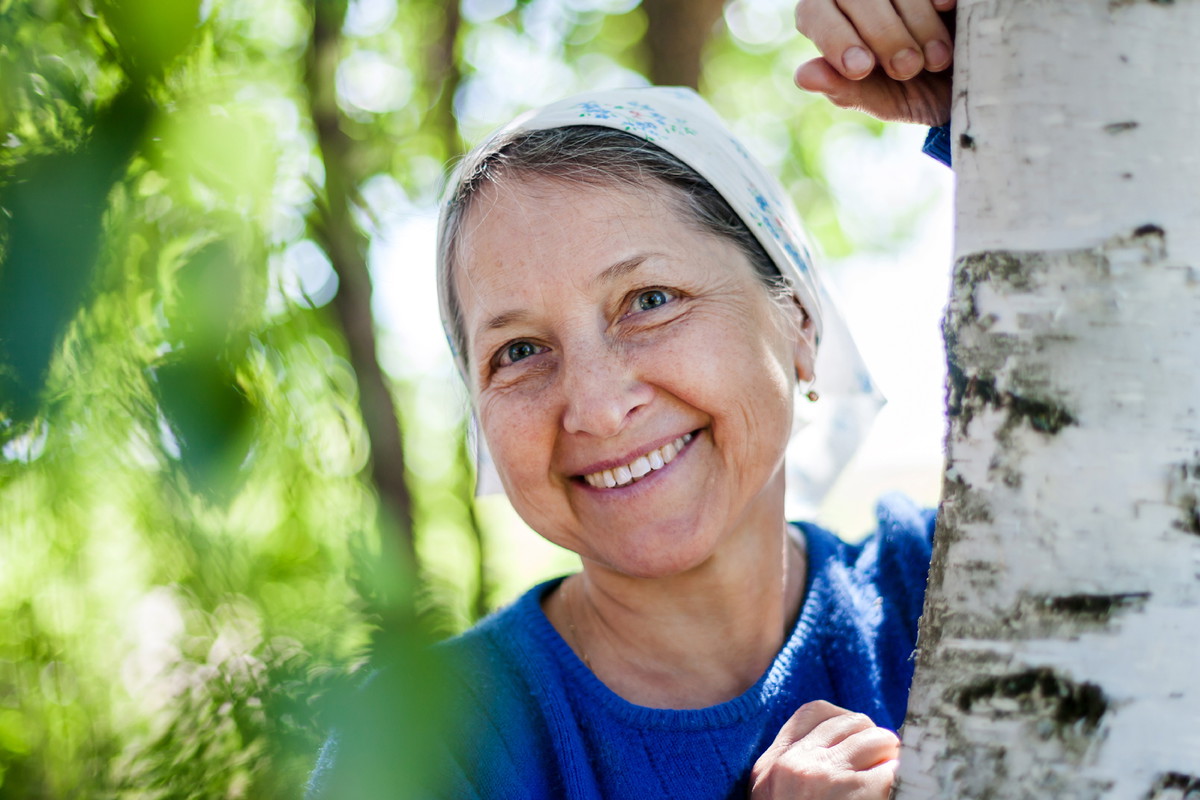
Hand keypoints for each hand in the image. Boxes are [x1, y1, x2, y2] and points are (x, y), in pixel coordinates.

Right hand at [750, 700, 898, 798]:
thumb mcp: (770, 796)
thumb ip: (792, 767)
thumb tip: (834, 748)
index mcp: (771, 765)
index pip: (812, 713)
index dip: (842, 719)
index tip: (856, 737)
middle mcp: (796, 764)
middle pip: (850, 722)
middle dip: (872, 738)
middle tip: (884, 759)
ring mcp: (827, 776)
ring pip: (876, 739)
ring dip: (891, 756)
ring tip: (895, 774)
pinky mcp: (858, 793)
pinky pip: (894, 770)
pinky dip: (902, 776)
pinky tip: (901, 787)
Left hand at [794, 0, 954, 125]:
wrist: (970, 83)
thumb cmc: (916, 91)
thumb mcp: (883, 98)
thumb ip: (844, 89)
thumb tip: (803, 76)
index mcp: (831, 21)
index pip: (814, 12)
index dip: (834, 37)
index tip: (861, 68)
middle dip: (883, 34)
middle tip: (908, 68)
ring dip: (915, 20)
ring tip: (936, 59)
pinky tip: (945, 8)